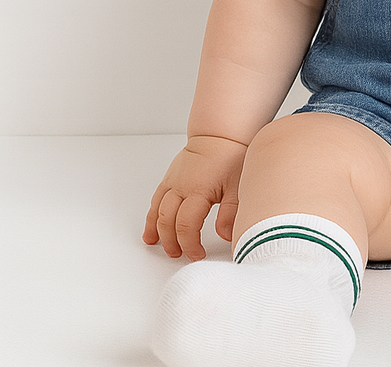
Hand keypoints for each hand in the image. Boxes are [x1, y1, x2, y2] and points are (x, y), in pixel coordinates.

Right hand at [143, 135, 247, 260]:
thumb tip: (225, 236)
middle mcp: (180, 186)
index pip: (186, 225)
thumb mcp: (239, 185)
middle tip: (182, 255)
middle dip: (172, 242)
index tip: (198, 254)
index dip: (190, 244)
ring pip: (157, 212)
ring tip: (164, 248)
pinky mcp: (169, 179)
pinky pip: (156, 201)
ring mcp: (172, 182)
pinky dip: (152, 218)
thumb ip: (232, 212)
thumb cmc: (232, 157)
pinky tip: (151, 231)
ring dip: (158, 233)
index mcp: (198, 190)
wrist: (221, 135)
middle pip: (167, 221)